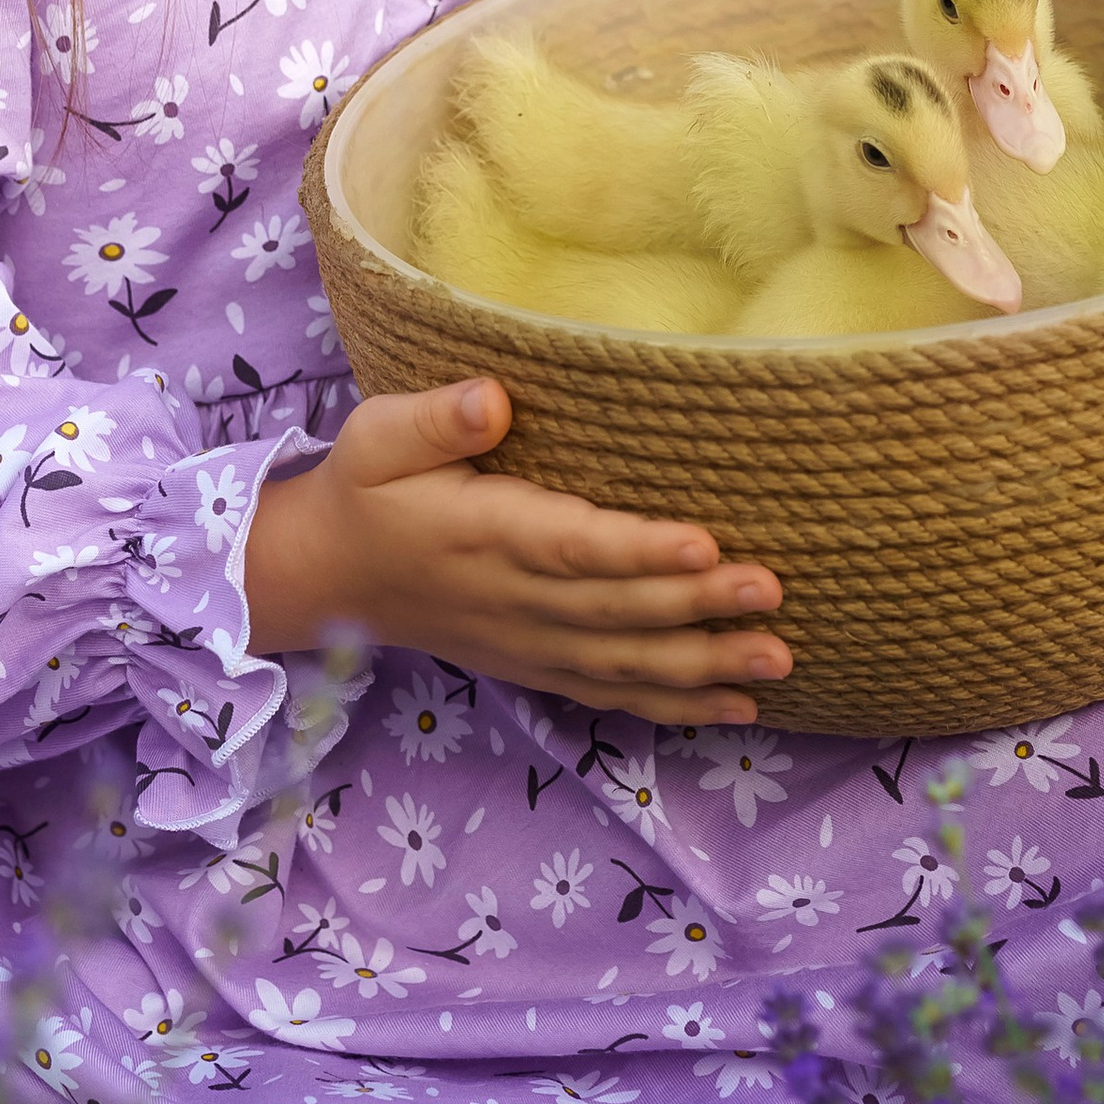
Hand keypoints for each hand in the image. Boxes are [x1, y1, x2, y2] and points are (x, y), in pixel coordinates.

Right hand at [242, 378, 789, 726]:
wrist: (326, 578)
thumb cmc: (366, 491)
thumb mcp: (376, 437)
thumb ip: (433, 419)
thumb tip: (492, 398)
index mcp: (483, 533)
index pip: (571, 546)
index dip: (638, 550)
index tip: (705, 542)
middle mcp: (512, 599)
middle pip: (615, 609)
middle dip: (697, 606)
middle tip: (772, 593)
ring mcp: (528, 643)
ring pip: (625, 662)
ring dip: (704, 664)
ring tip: (777, 659)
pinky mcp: (536, 667)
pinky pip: (611, 694)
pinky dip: (675, 704)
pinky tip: (737, 704)